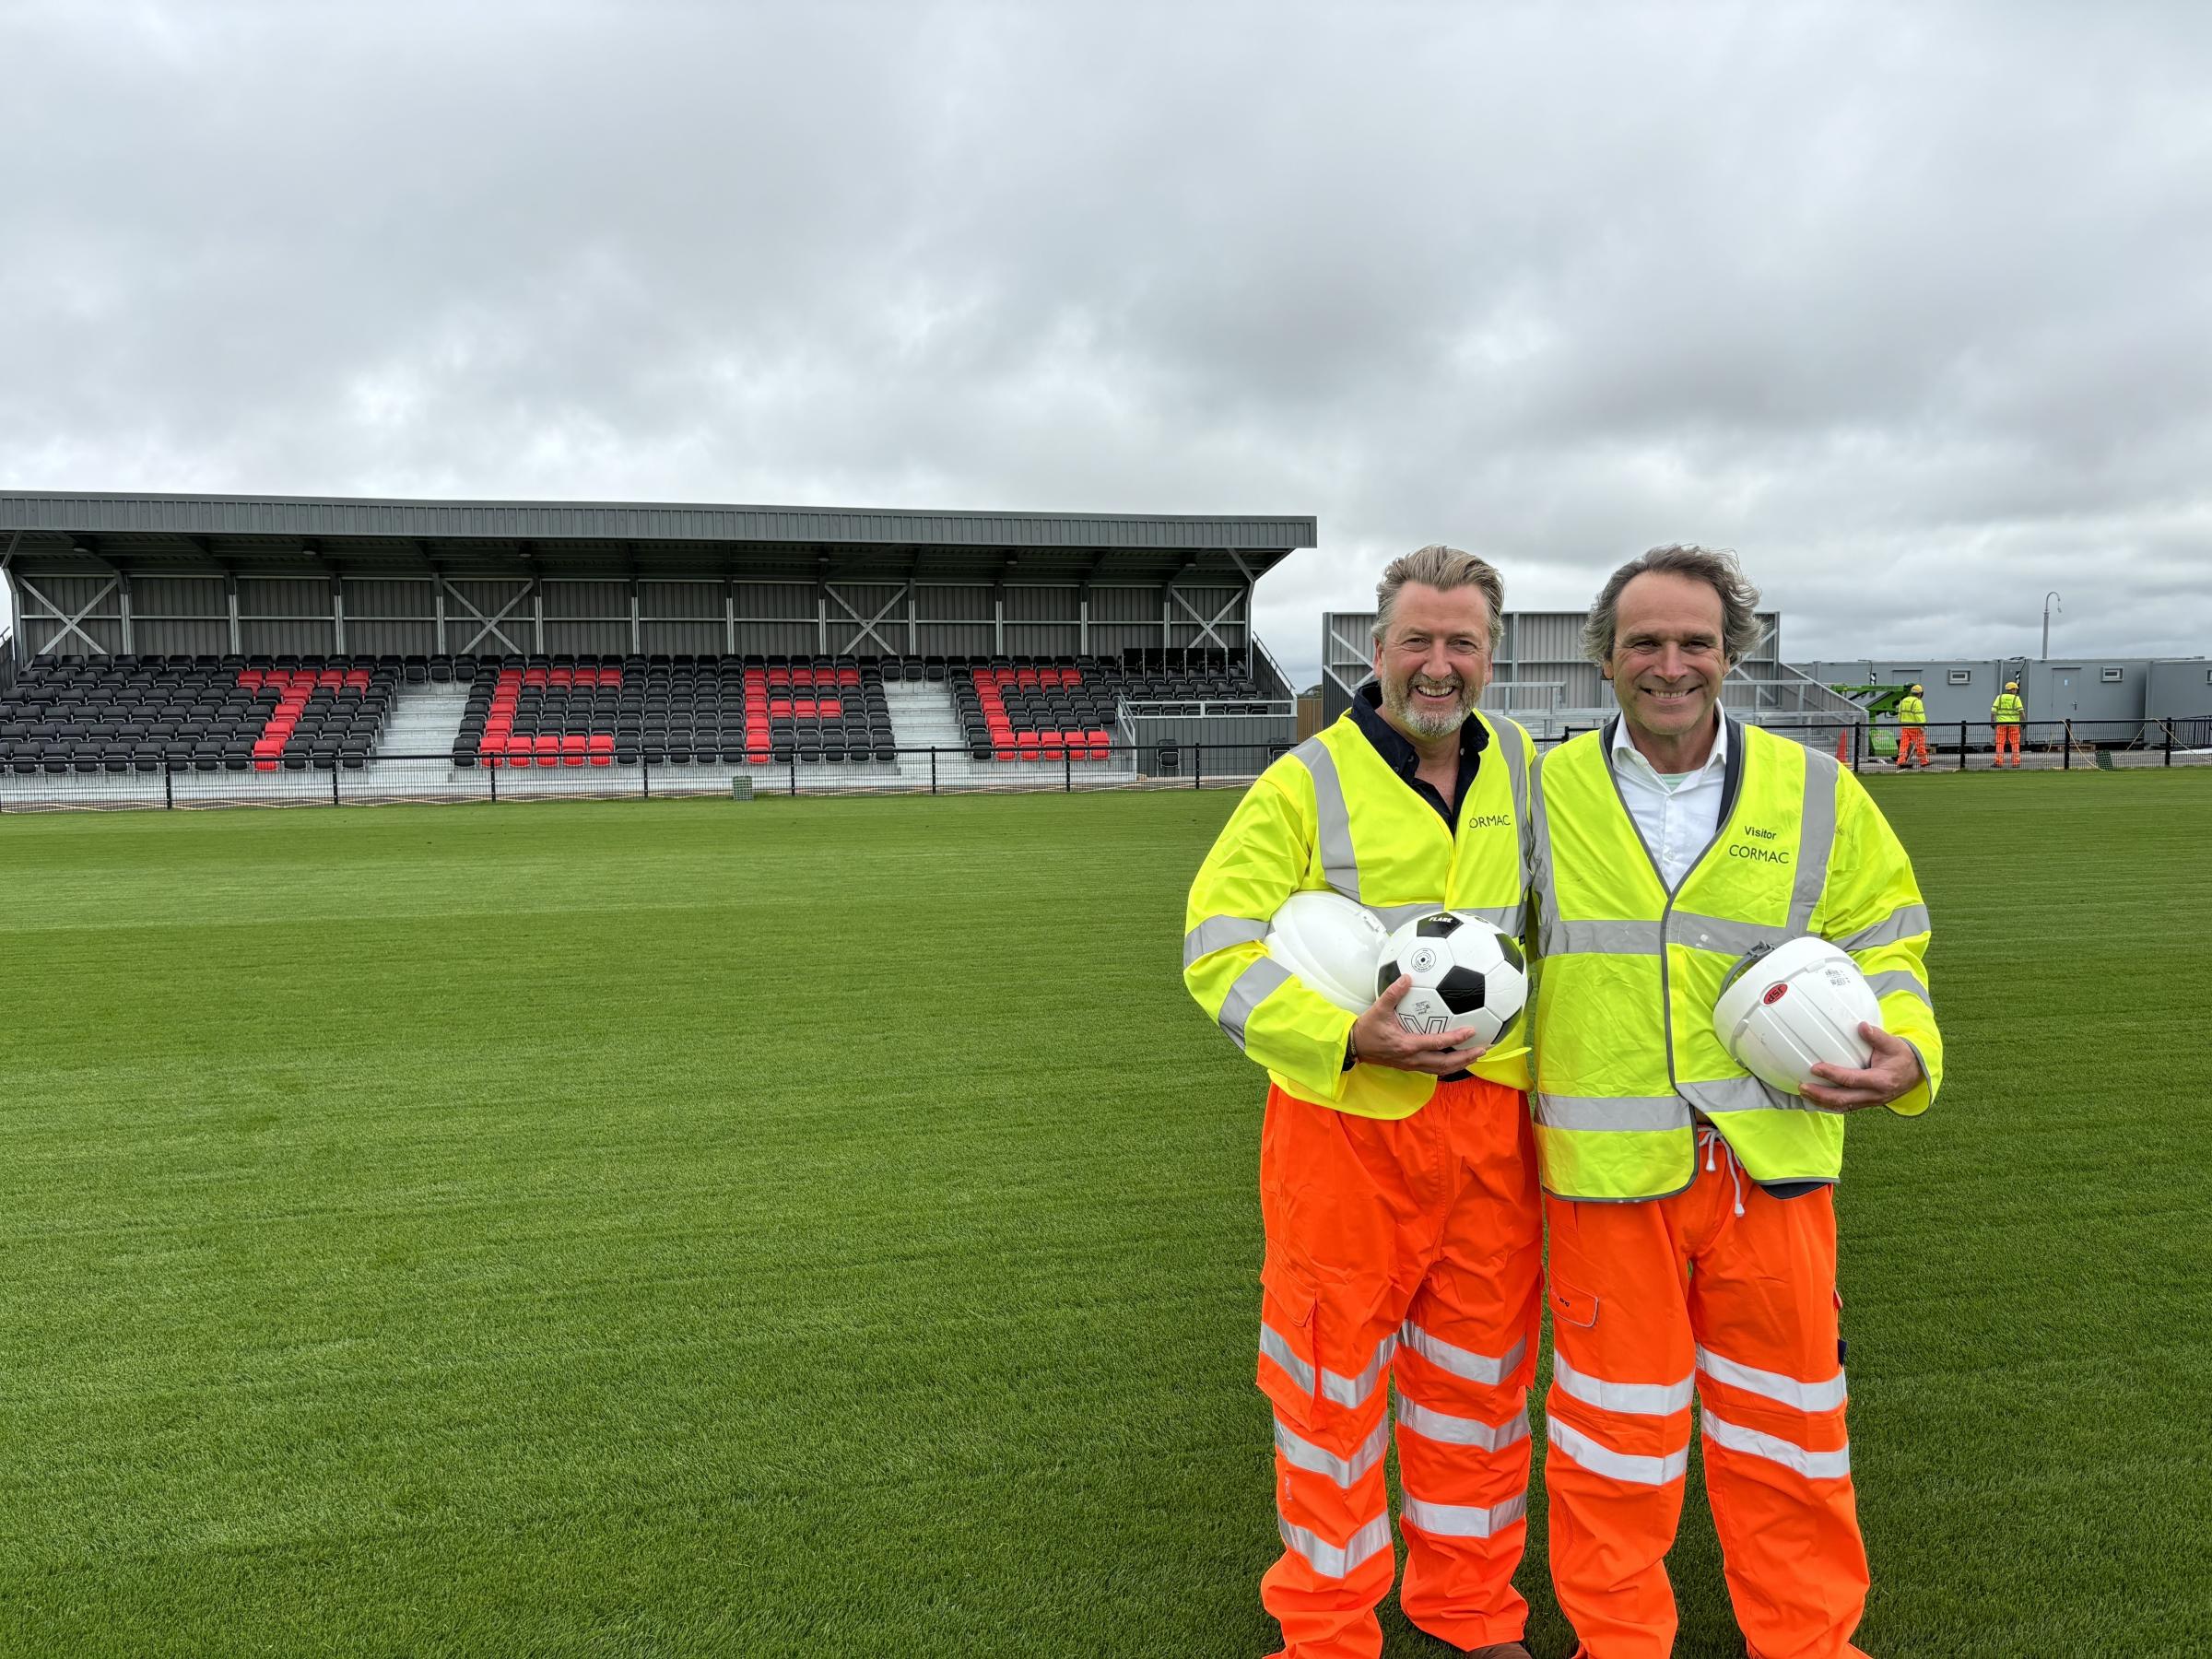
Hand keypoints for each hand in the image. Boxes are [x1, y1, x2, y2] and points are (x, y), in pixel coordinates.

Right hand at [1351, 975, 1488, 1075]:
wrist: (1354, 1047)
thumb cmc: (1367, 1029)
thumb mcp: (1379, 1009)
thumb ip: (1393, 993)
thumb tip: (1407, 977)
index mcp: (1407, 1045)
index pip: (1437, 1043)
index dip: (1456, 1038)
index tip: (1472, 1031)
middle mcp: (1412, 1059)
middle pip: (1445, 1063)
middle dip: (1465, 1057)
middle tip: (1482, 1049)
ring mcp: (1411, 1065)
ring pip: (1441, 1069)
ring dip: (1460, 1064)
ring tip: (1475, 1057)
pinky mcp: (1410, 1066)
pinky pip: (1433, 1069)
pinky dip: (1448, 1066)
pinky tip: (1456, 1060)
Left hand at [1801, 1024, 1922, 1111]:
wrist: (1915, 1074)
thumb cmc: (1902, 1057)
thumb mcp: (1893, 1044)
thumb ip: (1877, 1036)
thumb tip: (1862, 1026)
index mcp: (1881, 1081)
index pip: (1852, 1080)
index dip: (1832, 1074)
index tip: (1815, 1068)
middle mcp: (1874, 1095)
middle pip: (1843, 1099)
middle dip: (1821, 1095)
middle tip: (1803, 1087)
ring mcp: (1870, 1102)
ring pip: (1843, 1106)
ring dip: (1822, 1102)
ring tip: (1804, 1093)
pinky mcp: (1866, 1103)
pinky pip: (1846, 1107)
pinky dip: (1830, 1104)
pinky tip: (1816, 1099)